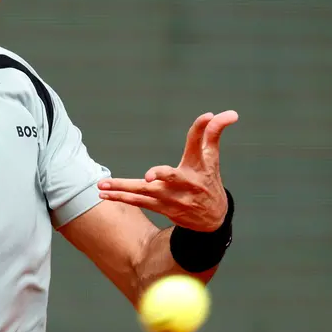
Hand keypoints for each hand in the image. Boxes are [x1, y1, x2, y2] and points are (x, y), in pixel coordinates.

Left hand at [98, 110, 238, 231]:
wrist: (213, 219)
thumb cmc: (209, 180)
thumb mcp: (212, 158)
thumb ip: (213, 133)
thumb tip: (229, 113)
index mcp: (199, 167)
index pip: (200, 143)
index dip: (202, 128)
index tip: (207, 116)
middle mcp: (185, 183)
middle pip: (170, 176)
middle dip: (160, 176)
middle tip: (149, 177)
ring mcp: (172, 198)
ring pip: (146, 193)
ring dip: (123, 189)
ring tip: (103, 185)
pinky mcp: (161, 208)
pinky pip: (139, 202)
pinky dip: (122, 198)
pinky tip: (104, 195)